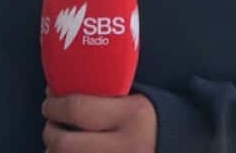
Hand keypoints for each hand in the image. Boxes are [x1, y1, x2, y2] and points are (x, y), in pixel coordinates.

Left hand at [41, 93, 156, 152]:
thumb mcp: (137, 99)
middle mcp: (125, 147)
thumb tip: (61, 88)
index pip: (78, 109)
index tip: (49, 100)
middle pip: (65, 144)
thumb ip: (106, 93)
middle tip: (51, 124)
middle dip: (50, 132)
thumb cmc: (156, 119)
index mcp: (132, 116)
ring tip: (59, 143)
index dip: (54, 105)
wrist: (187, 146)